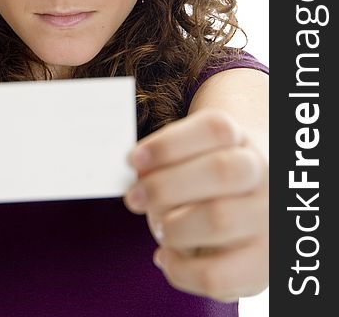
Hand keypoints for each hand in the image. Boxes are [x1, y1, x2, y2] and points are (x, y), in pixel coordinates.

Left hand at [123, 108, 267, 301]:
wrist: (253, 207)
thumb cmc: (207, 179)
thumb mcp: (193, 157)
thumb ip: (167, 162)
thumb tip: (137, 176)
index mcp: (243, 141)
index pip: (215, 129)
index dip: (169, 144)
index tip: (133, 159)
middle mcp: (265, 176)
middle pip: (221, 170)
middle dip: (166, 186)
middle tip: (133, 197)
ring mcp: (269, 221)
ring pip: (220, 219)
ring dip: (172, 226)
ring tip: (157, 227)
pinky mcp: (262, 266)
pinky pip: (217, 275)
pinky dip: (181, 269)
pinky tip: (166, 256)